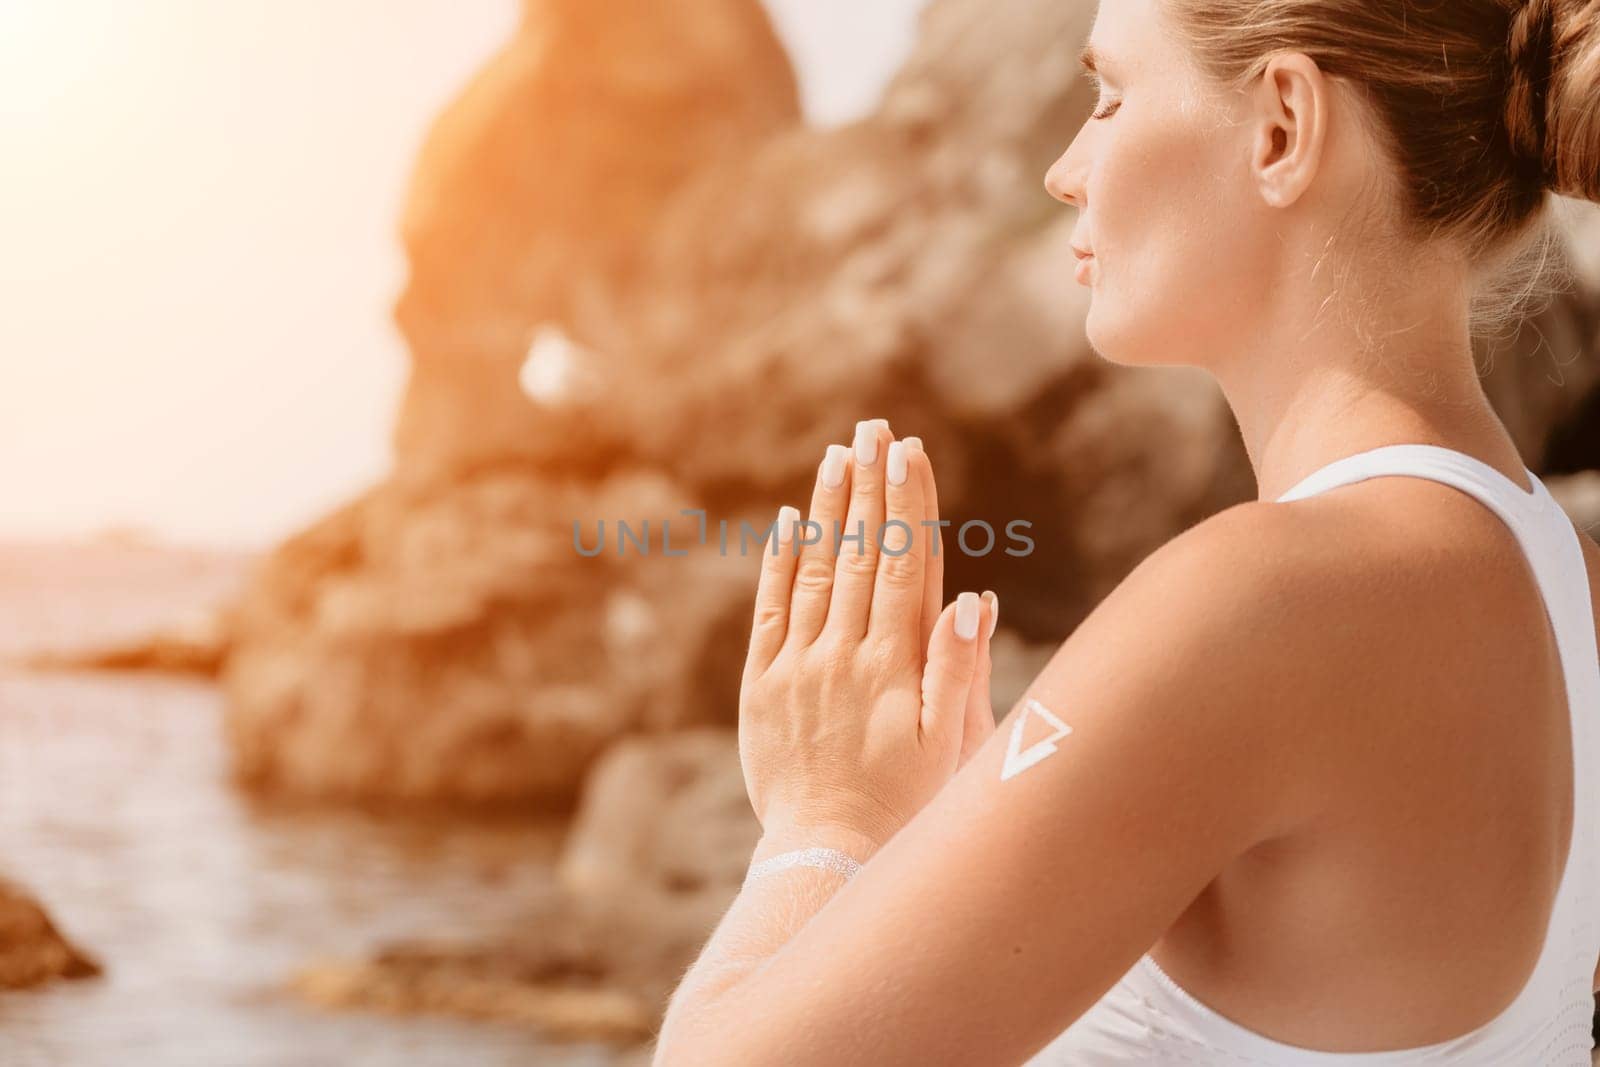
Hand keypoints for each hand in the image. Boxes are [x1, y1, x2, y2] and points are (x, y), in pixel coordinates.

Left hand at [739, 420, 998, 845]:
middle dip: (870, 485)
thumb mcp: (953, 745)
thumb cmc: (907, 804)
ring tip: (839, 455)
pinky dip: (780, 562)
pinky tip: (789, 520)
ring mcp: (799, 666)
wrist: (827, 856)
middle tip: (875, 428)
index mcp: (897, 665)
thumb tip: (971, 597)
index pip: (904, 565)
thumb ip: (960, 667)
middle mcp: (846, 654)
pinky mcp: (762, 684)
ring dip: (828, 509)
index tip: (910, 451)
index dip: (908, 504)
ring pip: (816, 570)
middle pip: (861, 553)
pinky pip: (771, 610)